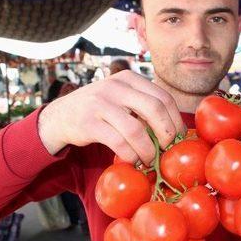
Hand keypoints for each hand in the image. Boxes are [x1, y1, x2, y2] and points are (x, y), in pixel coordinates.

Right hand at [38, 71, 184, 163]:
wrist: (60, 116)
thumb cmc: (100, 110)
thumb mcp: (121, 97)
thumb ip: (143, 105)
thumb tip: (176, 129)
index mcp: (129, 78)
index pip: (163, 96)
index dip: (175, 119)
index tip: (179, 137)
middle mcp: (116, 86)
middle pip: (154, 108)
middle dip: (166, 133)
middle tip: (168, 149)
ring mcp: (100, 103)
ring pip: (136, 129)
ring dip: (148, 149)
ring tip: (150, 160)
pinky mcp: (88, 123)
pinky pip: (118, 143)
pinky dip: (130, 155)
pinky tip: (133, 161)